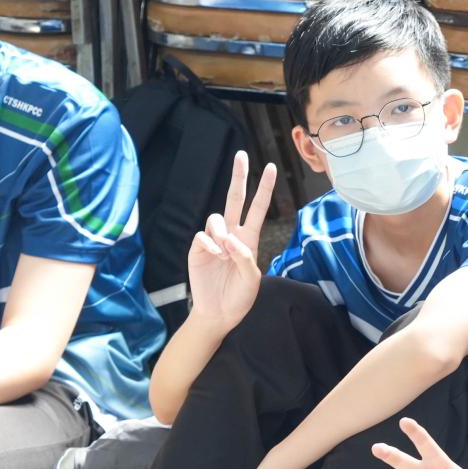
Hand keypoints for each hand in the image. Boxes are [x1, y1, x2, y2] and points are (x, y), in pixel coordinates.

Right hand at [188, 151, 276, 331]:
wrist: (220, 313)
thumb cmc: (239, 297)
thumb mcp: (252, 279)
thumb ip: (245, 258)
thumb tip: (230, 239)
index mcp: (249, 240)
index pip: (256, 208)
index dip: (263, 189)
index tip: (270, 167)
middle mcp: (231, 235)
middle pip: (234, 199)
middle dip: (238, 177)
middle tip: (240, 155)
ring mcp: (213, 240)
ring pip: (217, 217)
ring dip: (223, 232)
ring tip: (226, 253)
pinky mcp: (198, 249)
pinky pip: (203, 236)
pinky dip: (211, 243)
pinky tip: (216, 256)